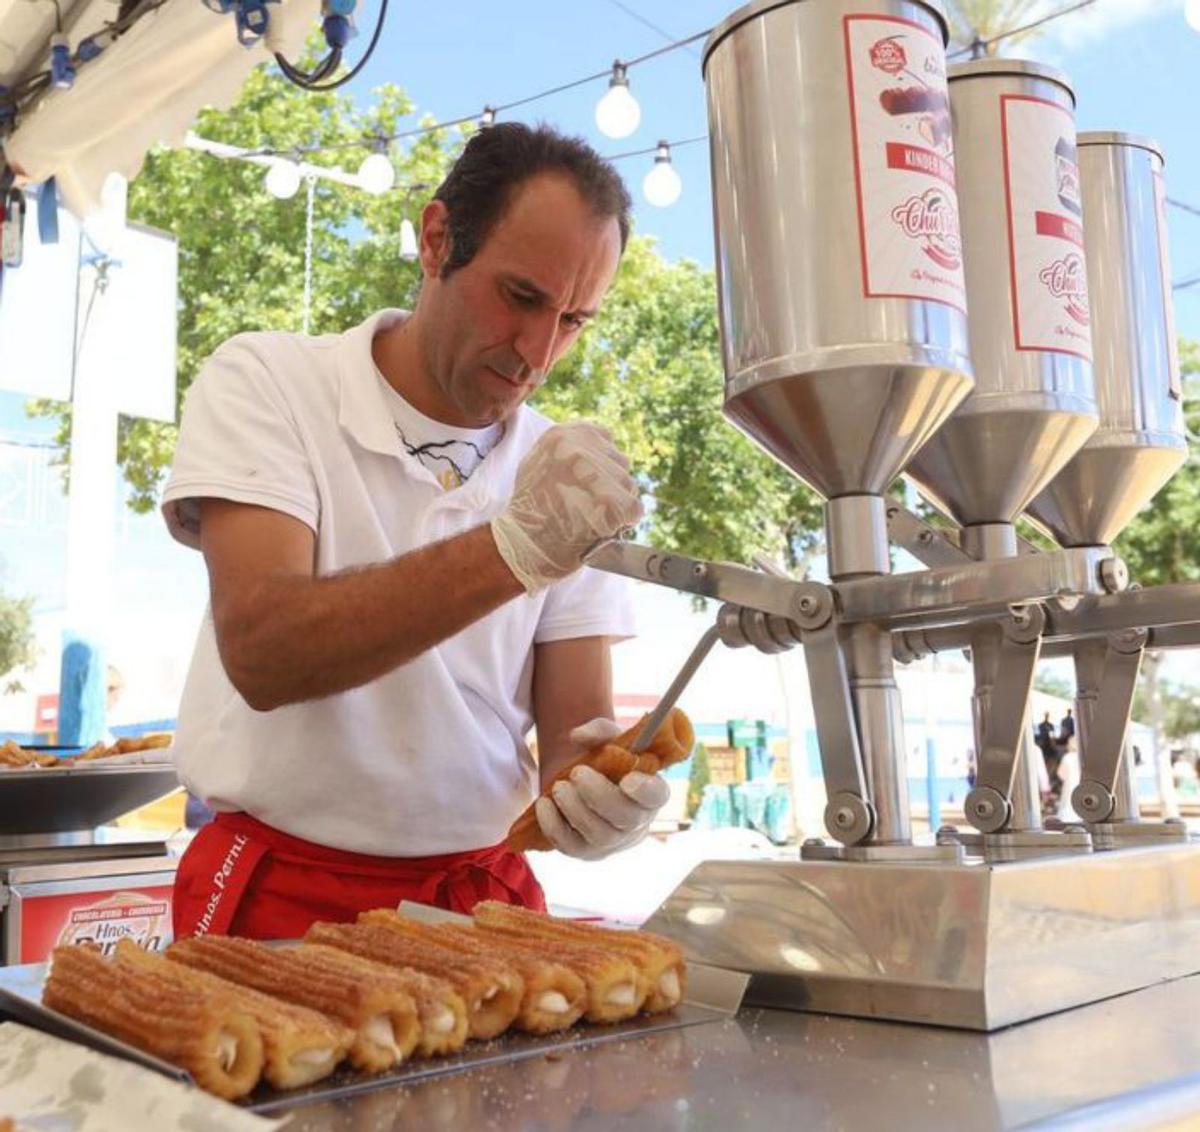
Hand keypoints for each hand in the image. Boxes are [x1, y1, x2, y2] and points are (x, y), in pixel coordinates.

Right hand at [491, 422, 641, 593]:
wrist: (525, 546)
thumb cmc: (530, 510)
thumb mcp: (538, 464)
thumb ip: (567, 450)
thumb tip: (602, 447)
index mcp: (561, 436)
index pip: (603, 438)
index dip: (601, 463)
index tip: (590, 482)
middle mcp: (579, 449)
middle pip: (619, 462)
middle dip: (611, 485)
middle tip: (588, 506)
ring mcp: (596, 474)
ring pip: (628, 485)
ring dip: (617, 504)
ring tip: (591, 518)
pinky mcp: (612, 502)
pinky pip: (634, 508)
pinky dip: (625, 522)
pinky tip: (604, 528)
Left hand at [534, 717, 669, 860]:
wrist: (592, 790)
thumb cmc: (609, 765)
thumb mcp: (610, 741)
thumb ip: (599, 732)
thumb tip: (577, 736)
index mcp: (650, 793)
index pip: (657, 796)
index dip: (646, 790)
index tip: (628, 779)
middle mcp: (636, 822)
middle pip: (626, 818)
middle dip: (600, 796)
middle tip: (577, 773)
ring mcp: (611, 842)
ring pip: (599, 835)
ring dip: (576, 810)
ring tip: (559, 787)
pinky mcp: (585, 852)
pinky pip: (571, 846)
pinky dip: (554, 827)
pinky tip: (545, 804)